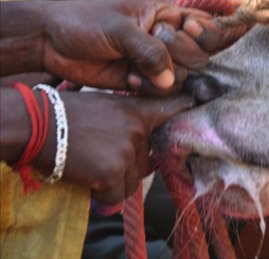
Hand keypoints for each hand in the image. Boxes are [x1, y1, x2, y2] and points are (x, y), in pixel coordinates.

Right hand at [34, 91, 192, 203]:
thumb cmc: (66, 114)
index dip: (186, 109)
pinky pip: (119, 194)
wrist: (37, 124)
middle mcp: (137, 130)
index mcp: (136, 112)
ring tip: (93, 166)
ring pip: (134, 180)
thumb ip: (130, 120)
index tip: (200, 104)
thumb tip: (146, 143)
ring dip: (116, 180)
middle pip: (147, 161)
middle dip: (128, 165)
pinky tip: (90, 179)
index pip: (172, 108)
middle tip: (101, 156)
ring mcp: (127, 151)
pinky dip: (104, 193)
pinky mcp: (114, 171)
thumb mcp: (104, 106)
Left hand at [42, 0, 222, 92]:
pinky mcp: (145, 81)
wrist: (52, 44)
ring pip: (183, 77)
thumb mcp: (119, 29)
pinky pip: (164, 92)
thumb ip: (149, 51)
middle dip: (179, 57)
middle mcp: (166, 39)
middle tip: (153, 49)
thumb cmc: (84, 23)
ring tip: (133, 69)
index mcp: (165, 16)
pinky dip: (149, 89)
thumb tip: (170, 79)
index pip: (204, 26)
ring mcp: (156, 62)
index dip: (204, 33)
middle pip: (198, 56)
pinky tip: (129, 80)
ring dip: (161, 77)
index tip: (188, 32)